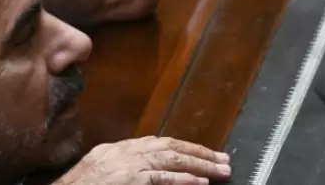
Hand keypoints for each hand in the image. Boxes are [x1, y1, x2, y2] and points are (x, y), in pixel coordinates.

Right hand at [56, 136, 230, 184]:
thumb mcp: (101, 170)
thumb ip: (125, 167)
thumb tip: (152, 172)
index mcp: (116, 150)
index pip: (158, 143)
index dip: (185, 147)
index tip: (205, 154)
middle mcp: (123, 153)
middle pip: (170, 146)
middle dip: (200, 153)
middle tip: (223, 160)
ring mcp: (126, 166)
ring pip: (172, 159)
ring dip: (200, 165)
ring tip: (221, 170)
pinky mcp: (129, 181)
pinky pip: (161, 179)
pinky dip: (183, 179)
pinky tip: (201, 182)